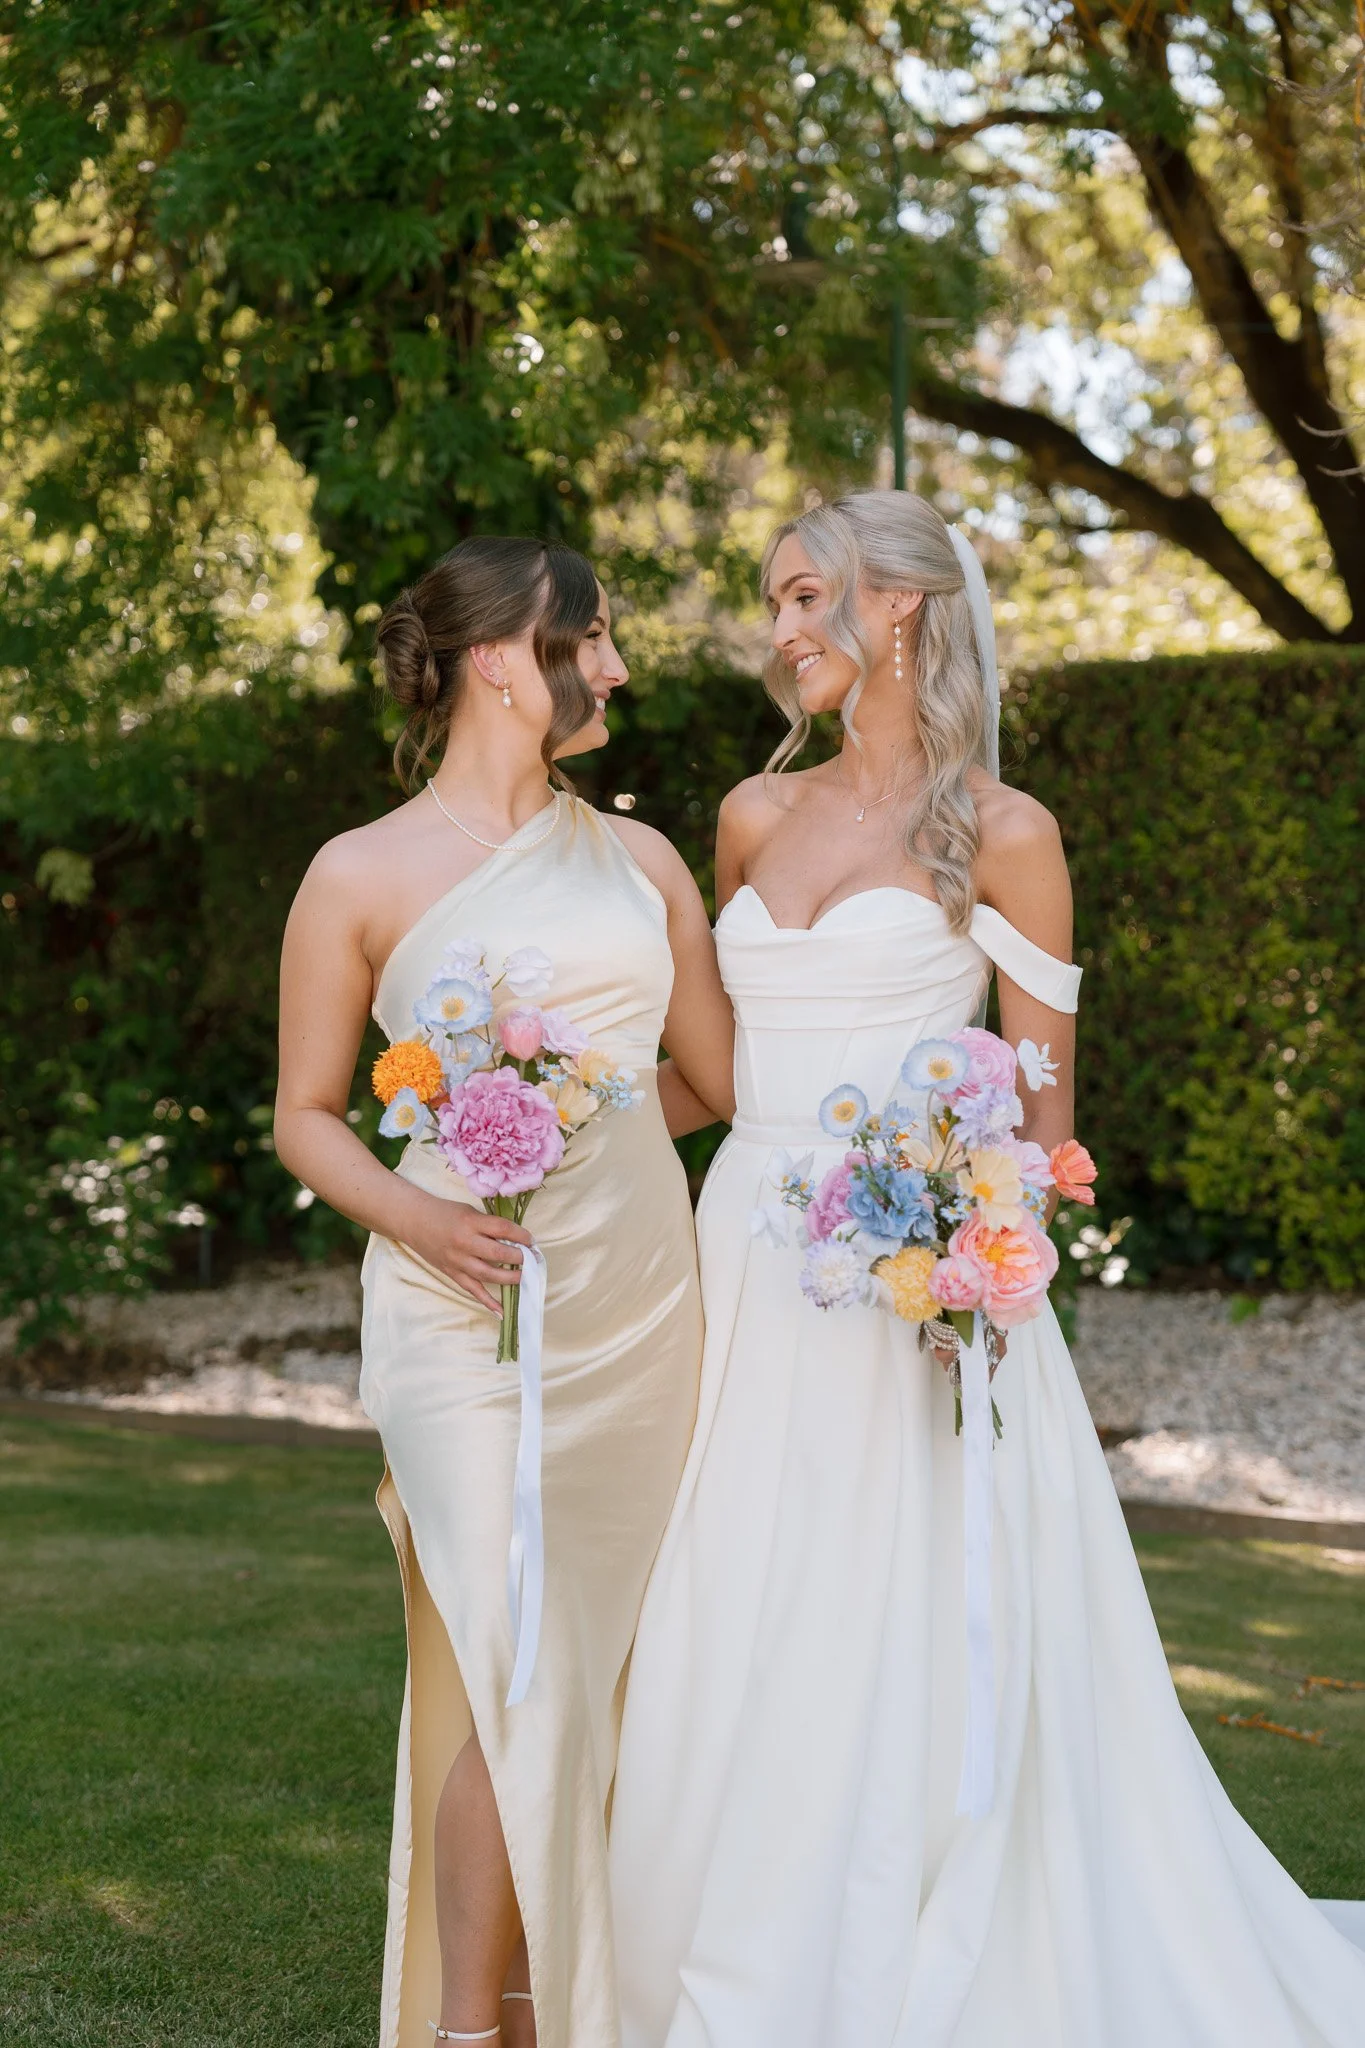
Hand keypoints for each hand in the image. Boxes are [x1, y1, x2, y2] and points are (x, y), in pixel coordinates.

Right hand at [404, 1195, 532, 1313]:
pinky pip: (472, 1290)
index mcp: (471, 1223)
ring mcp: (457, 1261)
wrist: (414, 1221)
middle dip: (520, 1258)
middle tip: (532, 1259)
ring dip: (510, 1277)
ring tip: (523, 1277)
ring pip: (488, 1274)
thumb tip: (514, 1241)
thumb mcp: (470, 1212)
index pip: (503, 1230)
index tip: (531, 1241)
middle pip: (498, 1254)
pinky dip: (487, 1302)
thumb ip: (489, 1226)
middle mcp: (465, 1243)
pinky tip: (501, 1311)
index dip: (521, 1236)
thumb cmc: (445, 1213)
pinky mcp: (452, 1273)